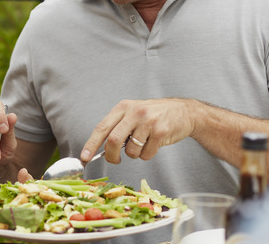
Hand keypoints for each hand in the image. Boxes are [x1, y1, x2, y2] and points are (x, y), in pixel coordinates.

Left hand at [81, 98, 195, 162]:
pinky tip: (155, 143)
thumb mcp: (133, 113)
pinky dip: (148, 155)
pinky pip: (147, 154)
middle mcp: (134, 112)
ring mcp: (148, 122)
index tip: (84, 157)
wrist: (184, 112)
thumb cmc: (154, 115)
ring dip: (135, 154)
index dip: (91, 144)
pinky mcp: (161, 132)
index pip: (102, 127)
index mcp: (123, 107)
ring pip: (131, 151)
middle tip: (115, 160)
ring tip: (143, 143)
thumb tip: (100, 148)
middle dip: (111, 156)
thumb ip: (118, 126)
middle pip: (113, 141)